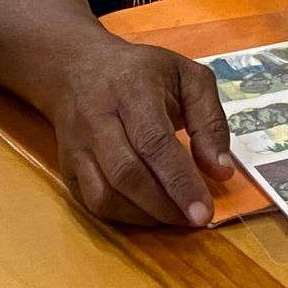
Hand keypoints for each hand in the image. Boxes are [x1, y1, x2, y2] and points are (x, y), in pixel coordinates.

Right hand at [45, 36, 234, 227]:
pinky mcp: (66, 166)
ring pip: (104, 194)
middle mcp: (98, 118)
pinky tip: (149, 213)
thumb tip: (221, 171)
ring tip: (176, 216)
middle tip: (196, 219)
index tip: (204, 210)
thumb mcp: (188, 77)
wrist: (77, 68)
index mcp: (132, 89)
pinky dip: (122, 216)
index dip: (180, 181)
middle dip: (165, 204)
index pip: (154, 142)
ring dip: (144, 215)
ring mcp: (77, 146)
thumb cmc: (143, 72)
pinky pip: (91, 202)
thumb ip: (210, 121)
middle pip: (127, 173)